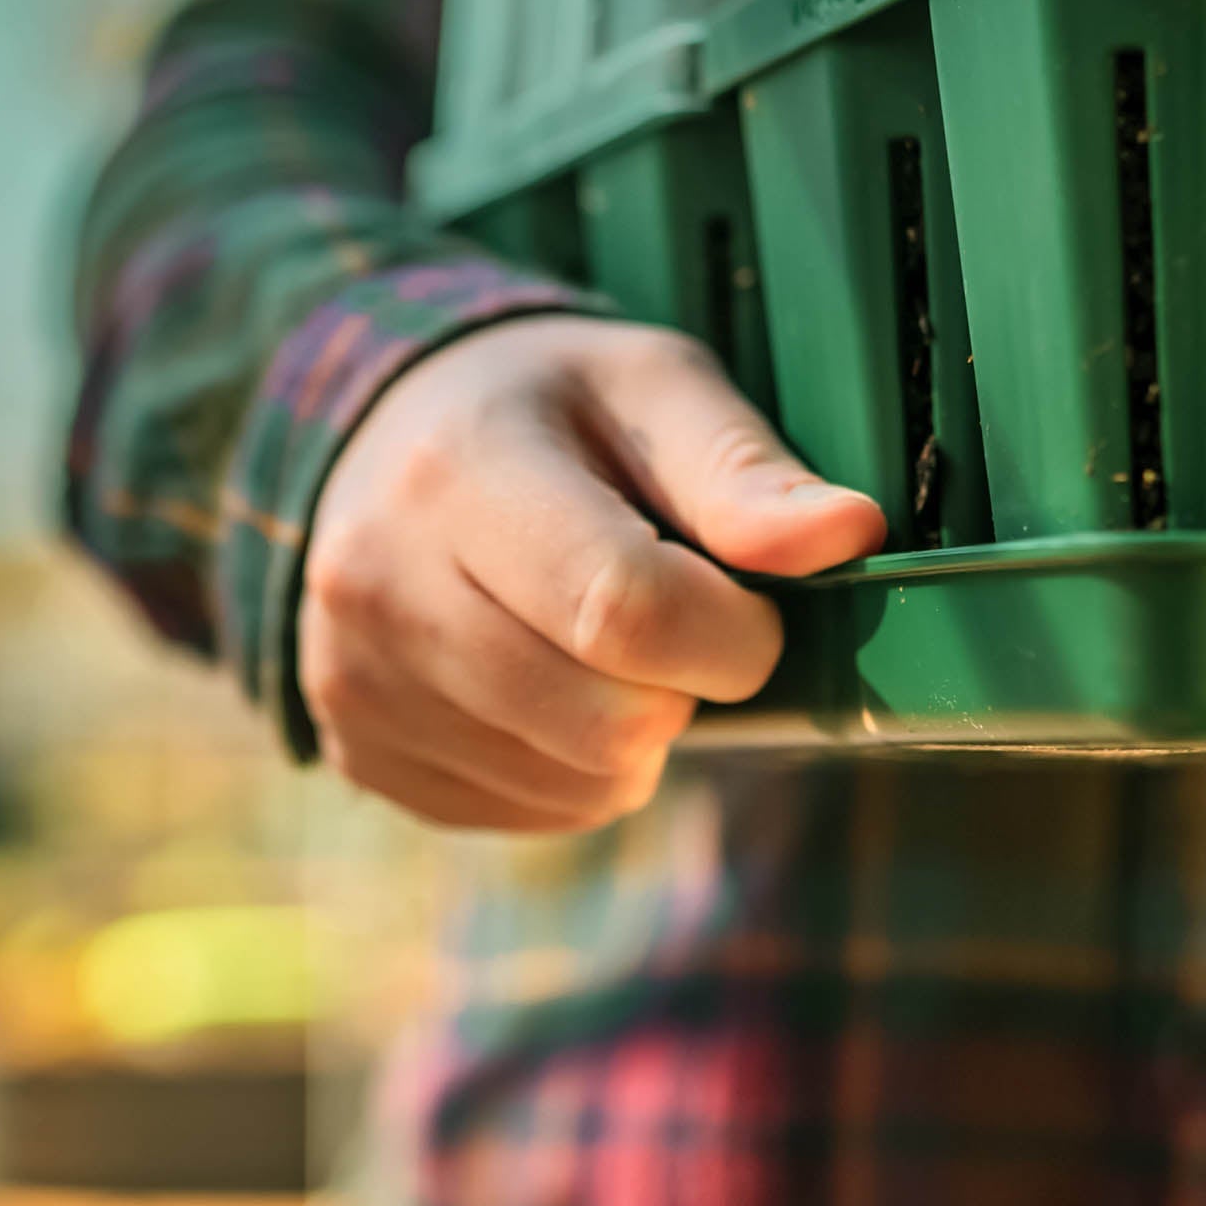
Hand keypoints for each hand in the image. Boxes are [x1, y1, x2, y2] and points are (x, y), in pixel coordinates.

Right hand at [299, 316, 884, 830]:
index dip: (731, 635)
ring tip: (605, 638)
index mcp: (459, 474)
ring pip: (576, 784)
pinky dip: (579, 768)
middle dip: (687, 686)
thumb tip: (851, 535)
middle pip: (605, 721)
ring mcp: (354, 680)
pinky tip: (556, 680)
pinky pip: (531, 815)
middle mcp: (377, 585)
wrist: (386, 434)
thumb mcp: (655, 389)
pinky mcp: (358, 749)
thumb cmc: (555, 409)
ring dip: (639, 733)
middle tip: (677, 617)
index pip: (623, 611)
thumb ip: (746, 471)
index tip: (752, 607)